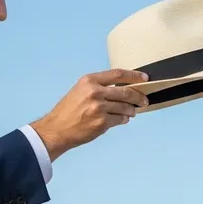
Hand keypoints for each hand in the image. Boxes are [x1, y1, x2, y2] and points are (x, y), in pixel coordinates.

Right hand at [30, 69, 149, 159]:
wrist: (57, 129)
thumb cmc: (69, 110)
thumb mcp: (81, 90)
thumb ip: (99, 87)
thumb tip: (123, 88)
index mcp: (89, 81)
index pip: (118, 74)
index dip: (134, 75)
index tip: (145, 78)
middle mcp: (95, 92)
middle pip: (126, 91)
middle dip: (139, 97)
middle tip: (144, 100)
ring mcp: (99, 108)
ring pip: (126, 107)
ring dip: (132, 110)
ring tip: (132, 112)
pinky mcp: (102, 122)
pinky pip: (120, 119)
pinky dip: (124, 119)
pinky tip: (122, 119)